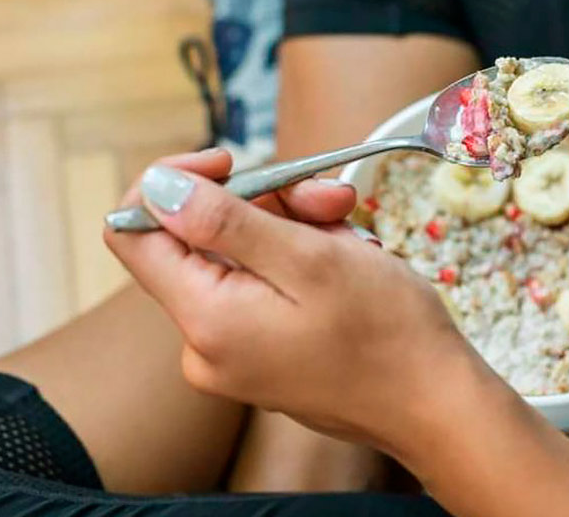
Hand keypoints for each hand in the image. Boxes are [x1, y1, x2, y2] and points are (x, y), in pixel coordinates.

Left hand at [103, 151, 488, 455]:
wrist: (436, 406)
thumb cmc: (386, 333)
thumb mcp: (310, 258)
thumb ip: (224, 221)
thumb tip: (155, 188)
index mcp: (205, 319)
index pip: (132, 233)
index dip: (171, 183)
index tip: (230, 163)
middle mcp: (204, 345)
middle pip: (198, 240)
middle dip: (263, 203)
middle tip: (329, 199)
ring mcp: (233, 357)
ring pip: (239, 259)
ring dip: (293, 229)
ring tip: (352, 235)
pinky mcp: (261, 360)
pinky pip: (262, 289)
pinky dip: (300, 263)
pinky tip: (348, 263)